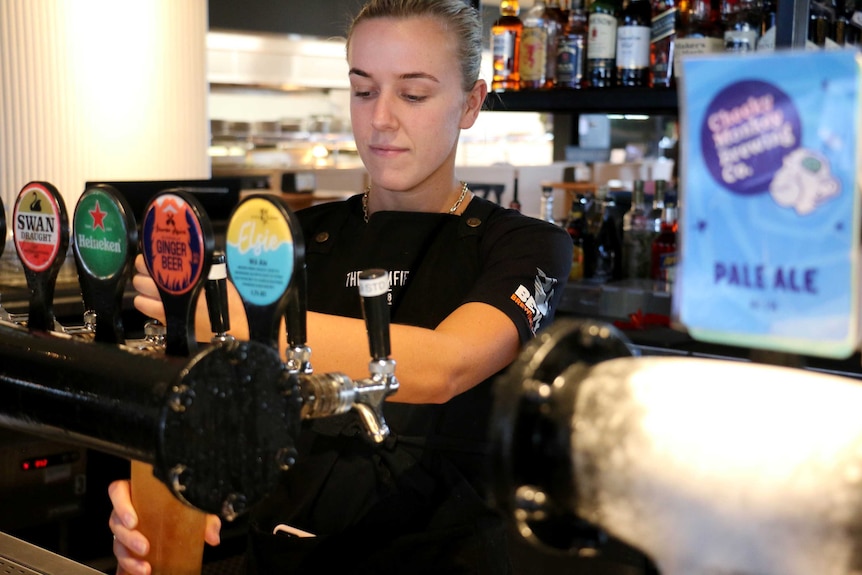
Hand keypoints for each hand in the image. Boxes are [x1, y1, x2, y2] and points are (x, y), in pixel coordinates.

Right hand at [108, 479, 221, 574]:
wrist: (182, 521)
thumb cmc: (182, 507)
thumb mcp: (195, 508)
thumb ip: (205, 519)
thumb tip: (212, 536)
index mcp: (139, 492)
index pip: (118, 491)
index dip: (121, 505)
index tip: (133, 520)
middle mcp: (127, 510)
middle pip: (115, 521)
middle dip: (129, 538)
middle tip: (145, 547)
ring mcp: (125, 530)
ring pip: (117, 542)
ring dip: (129, 558)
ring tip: (145, 568)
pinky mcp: (127, 547)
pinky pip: (121, 557)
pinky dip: (128, 567)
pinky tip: (139, 573)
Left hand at [131, 255, 249, 341]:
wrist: (231, 325)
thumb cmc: (226, 299)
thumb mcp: (214, 276)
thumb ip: (196, 268)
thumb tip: (183, 258)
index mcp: (183, 278)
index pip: (151, 264)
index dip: (148, 261)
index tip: (153, 258)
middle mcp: (169, 291)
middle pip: (140, 279)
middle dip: (143, 274)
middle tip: (151, 272)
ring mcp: (164, 307)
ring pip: (138, 295)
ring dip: (143, 290)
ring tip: (151, 288)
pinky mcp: (165, 319)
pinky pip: (143, 307)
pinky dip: (144, 302)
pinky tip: (151, 301)